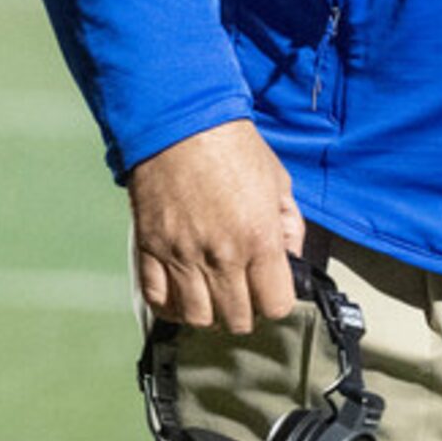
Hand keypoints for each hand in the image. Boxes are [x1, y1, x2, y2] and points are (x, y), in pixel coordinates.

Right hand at [126, 119, 303, 333]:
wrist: (178, 121)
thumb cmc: (229, 144)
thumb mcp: (277, 179)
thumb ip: (289, 224)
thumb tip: (290, 256)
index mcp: (259, 237)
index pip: (276, 305)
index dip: (275, 300)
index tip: (269, 289)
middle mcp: (221, 254)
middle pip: (237, 319)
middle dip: (244, 311)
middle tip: (241, 293)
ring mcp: (182, 254)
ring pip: (198, 317)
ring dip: (208, 312)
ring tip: (210, 295)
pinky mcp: (151, 248)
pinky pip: (157, 299)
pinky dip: (170, 305)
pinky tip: (180, 295)